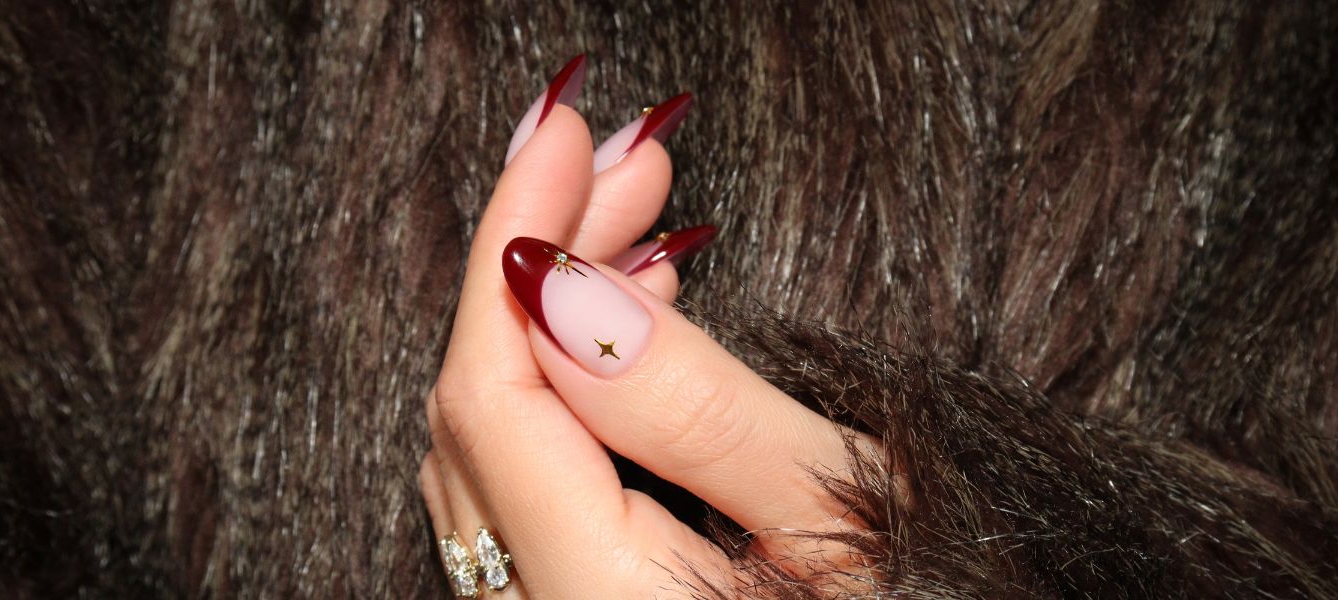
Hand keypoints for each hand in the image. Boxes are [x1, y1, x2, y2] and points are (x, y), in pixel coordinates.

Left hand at [420, 56, 882, 597]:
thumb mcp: (854, 518)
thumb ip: (699, 415)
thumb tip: (568, 288)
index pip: (495, 399)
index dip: (514, 247)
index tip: (567, 143)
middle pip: (483, 413)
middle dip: (542, 263)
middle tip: (627, 164)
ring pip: (502, 444)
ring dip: (553, 317)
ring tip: (638, 229)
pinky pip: (536, 482)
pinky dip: (570, 386)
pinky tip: (631, 328)